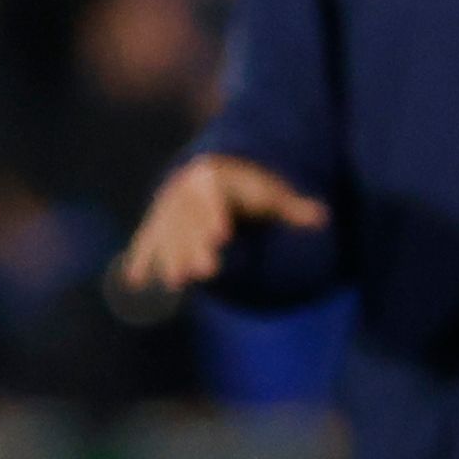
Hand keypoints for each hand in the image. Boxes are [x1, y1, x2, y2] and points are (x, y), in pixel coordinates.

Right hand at [110, 152, 327, 317]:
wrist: (204, 176)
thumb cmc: (246, 190)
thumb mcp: (270, 195)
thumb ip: (293, 209)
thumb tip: (323, 217)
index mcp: (210, 178)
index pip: (210, 198)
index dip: (214, 216)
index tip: (221, 236)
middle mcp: (182, 193)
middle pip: (187, 221)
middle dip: (194, 246)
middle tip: (204, 272)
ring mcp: (166, 210)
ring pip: (165, 235)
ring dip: (169, 259)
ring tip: (176, 283)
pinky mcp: (155, 227)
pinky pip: (146, 242)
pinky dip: (140, 259)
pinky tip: (135, 282)